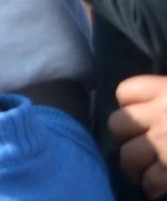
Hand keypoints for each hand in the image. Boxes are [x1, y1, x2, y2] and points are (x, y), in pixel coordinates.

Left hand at [111, 75, 166, 196]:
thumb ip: (163, 94)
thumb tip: (145, 101)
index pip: (127, 92)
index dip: (129, 104)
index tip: (139, 115)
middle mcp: (162, 114)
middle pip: (118, 124)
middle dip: (125, 138)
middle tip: (138, 146)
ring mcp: (165, 142)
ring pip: (129, 156)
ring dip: (134, 168)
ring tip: (141, 174)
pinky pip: (151, 179)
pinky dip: (152, 186)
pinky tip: (157, 188)